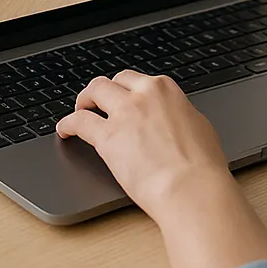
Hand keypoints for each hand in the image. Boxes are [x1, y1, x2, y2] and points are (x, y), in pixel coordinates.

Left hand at [57, 71, 266, 267]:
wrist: (191, 187)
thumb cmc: (202, 166)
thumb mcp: (199, 128)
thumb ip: (180, 117)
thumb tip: (175, 120)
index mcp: (166, 90)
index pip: (138, 80)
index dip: (127, 90)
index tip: (124, 99)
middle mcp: (143, 95)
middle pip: (113, 81)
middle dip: (103, 91)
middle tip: (98, 102)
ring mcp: (123, 114)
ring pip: (94, 91)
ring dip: (84, 99)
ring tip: (79, 109)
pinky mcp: (107, 137)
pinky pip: (78, 121)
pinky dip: (68, 123)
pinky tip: (65, 130)